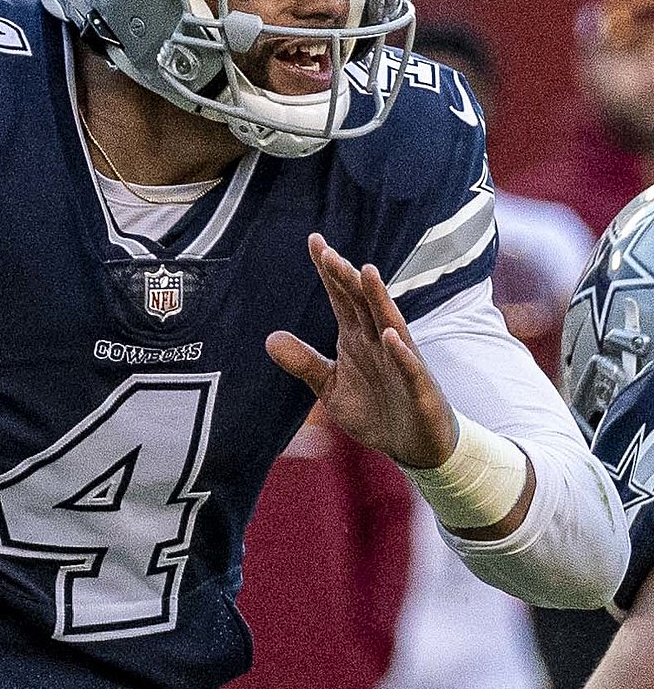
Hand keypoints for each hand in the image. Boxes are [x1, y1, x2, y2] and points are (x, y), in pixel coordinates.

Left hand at [267, 233, 456, 467]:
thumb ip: (304, 362)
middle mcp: (380, 342)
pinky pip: (410, 366)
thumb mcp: (330, 388)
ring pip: (390, 324)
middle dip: (346, 278)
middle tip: (328, 252)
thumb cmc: (375, 410)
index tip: (314, 241)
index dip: (328, 271)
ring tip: (367, 272)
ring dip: (379, 299)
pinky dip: (402, 351)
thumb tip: (269, 338)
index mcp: (357, 338)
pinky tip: (390, 335)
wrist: (413, 447)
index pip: (341, 298)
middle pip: (362, 303)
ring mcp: (401, 362)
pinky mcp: (419, 387)